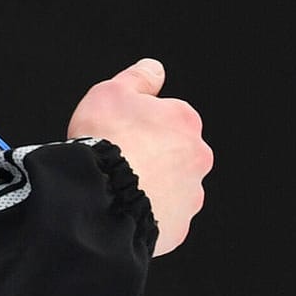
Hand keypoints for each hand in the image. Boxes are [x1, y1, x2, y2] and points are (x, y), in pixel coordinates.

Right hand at [67, 59, 211, 254]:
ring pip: (172, 186)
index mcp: (185, 121)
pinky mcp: (179, 226)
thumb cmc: (104, 141)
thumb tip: (154, 68)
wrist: (99, 196)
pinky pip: (164, 216)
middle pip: (174, 153)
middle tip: (120, 160)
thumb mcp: (111, 92)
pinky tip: (123, 207)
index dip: (140, 123)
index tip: (121, 132)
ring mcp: (190, 194)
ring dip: (152, 185)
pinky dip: (148, 212)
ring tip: (119, 187)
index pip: (168, 117)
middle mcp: (197, 157)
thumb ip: (138, 78)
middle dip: (152, 155)